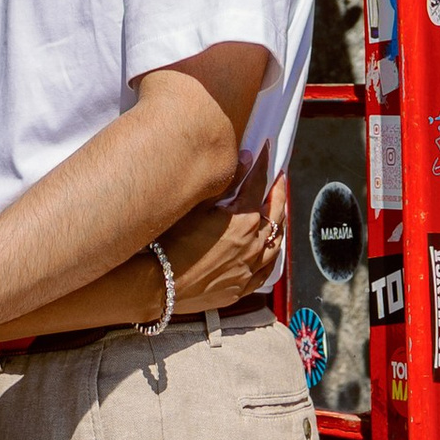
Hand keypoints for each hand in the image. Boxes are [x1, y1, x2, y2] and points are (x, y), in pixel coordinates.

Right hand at [164, 170, 286, 314]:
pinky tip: (269, 252)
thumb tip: (247, 159)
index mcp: (244, 220)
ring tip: (278, 213)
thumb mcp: (198, 206)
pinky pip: (265, 272)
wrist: (159, 284)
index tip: (264, 151)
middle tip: (279, 180)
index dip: (262, 165)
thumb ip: (227, 182)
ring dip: (278, 225)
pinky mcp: (240, 288)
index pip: (258, 185)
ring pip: (275, 245)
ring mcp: (248, 270)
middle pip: (275, 214)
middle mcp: (253, 245)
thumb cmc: (173, 242)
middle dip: (278, 193)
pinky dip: (271, 258)